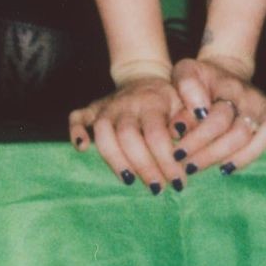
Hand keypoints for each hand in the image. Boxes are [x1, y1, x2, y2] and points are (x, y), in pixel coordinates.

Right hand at [69, 76, 187, 194]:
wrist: (143, 76)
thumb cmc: (167, 99)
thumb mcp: (184, 103)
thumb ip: (189, 120)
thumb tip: (185, 140)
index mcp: (151, 102)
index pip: (156, 133)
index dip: (166, 160)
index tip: (178, 182)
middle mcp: (126, 104)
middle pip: (128, 136)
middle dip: (142, 165)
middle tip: (157, 188)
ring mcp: (107, 107)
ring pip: (103, 132)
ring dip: (114, 158)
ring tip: (129, 181)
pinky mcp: (92, 109)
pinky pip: (77, 117)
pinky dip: (76, 132)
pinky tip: (83, 149)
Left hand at [168, 57, 265, 176]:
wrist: (223, 70)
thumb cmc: (201, 77)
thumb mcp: (185, 73)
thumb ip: (186, 89)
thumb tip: (193, 116)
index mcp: (227, 86)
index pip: (216, 119)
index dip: (196, 140)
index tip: (177, 154)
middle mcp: (250, 96)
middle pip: (240, 133)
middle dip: (213, 155)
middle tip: (191, 167)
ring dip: (245, 156)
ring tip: (223, 168)